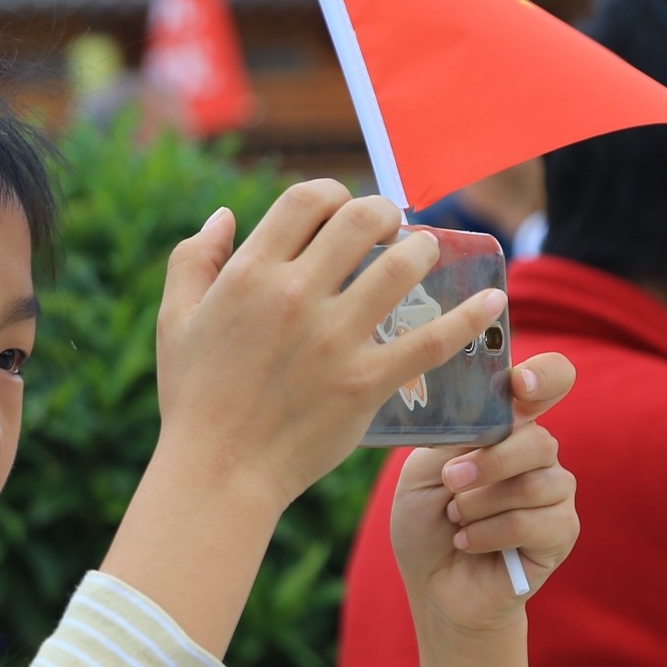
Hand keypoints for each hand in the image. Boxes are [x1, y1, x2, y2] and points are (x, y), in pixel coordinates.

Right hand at [152, 181, 508, 507]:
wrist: (218, 472)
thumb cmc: (193, 398)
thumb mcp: (175, 320)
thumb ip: (194, 259)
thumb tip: (226, 216)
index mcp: (248, 275)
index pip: (307, 199)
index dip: (333, 193)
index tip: (342, 211)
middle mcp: (294, 297)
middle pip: (363, 218)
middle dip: (385, 213)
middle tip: (392, 228)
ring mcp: (334, 339)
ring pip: (404, 266)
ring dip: (424, 250)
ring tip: (428, 255)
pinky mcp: (365, 382)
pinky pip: (432, 340)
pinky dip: (470, 316)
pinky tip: (492, 301)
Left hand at [391, 353, 579, 633]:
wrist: (434, 585)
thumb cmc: (427, 524)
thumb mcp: (423, 472)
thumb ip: (455, 440)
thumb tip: (487, 422)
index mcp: (507, 429)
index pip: (548, 383)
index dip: (544, 376)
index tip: (520, 384)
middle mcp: (537, 455)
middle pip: (538, 440)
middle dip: (489, 463)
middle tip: (450, 482)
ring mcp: (555, 493)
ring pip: (535, 484)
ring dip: (481, 504)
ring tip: (454, 519)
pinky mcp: (562, 532)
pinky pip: (535, 523)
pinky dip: (490, 533)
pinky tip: (467, 542)